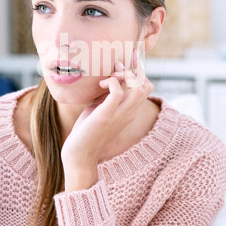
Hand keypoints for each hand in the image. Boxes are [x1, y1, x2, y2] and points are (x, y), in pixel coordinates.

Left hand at [61, 49, 153, 191]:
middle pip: (147, 86)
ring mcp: (119, 115)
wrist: (79, 155)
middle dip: (134, 71)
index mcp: (130, 112)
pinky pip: (117, 92)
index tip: (120, 70)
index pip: (146, 87)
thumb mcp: (101, 109)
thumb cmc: (87, 131)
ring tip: (111, 76)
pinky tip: (102, 85)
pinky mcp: (106, 115)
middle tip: (116, 70)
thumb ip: (108, 96)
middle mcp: (129, 113)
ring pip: (139, 88)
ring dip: (126, 76)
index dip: (138, 73)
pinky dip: (111, 82)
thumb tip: (109, 79)